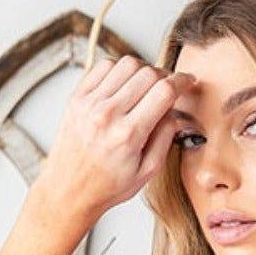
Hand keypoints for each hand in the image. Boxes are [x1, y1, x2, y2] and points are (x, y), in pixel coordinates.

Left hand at [32, 54, 195, 238]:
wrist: (68, 190)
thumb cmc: (106, 186)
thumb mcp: (146, 172)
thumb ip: (165, 138)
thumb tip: (175, 112)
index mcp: (128, 135)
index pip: (164, 91)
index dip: (181, 82)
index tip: (186, 82)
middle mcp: (108, 114)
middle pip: (148, 73)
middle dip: (164, 76)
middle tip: (166, 88)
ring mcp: (90, 103)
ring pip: (127, 64)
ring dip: (142, 71)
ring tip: (144, 88)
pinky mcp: (78, 97)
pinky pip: (104, 66)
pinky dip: (119, 70)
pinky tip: (124, 85)